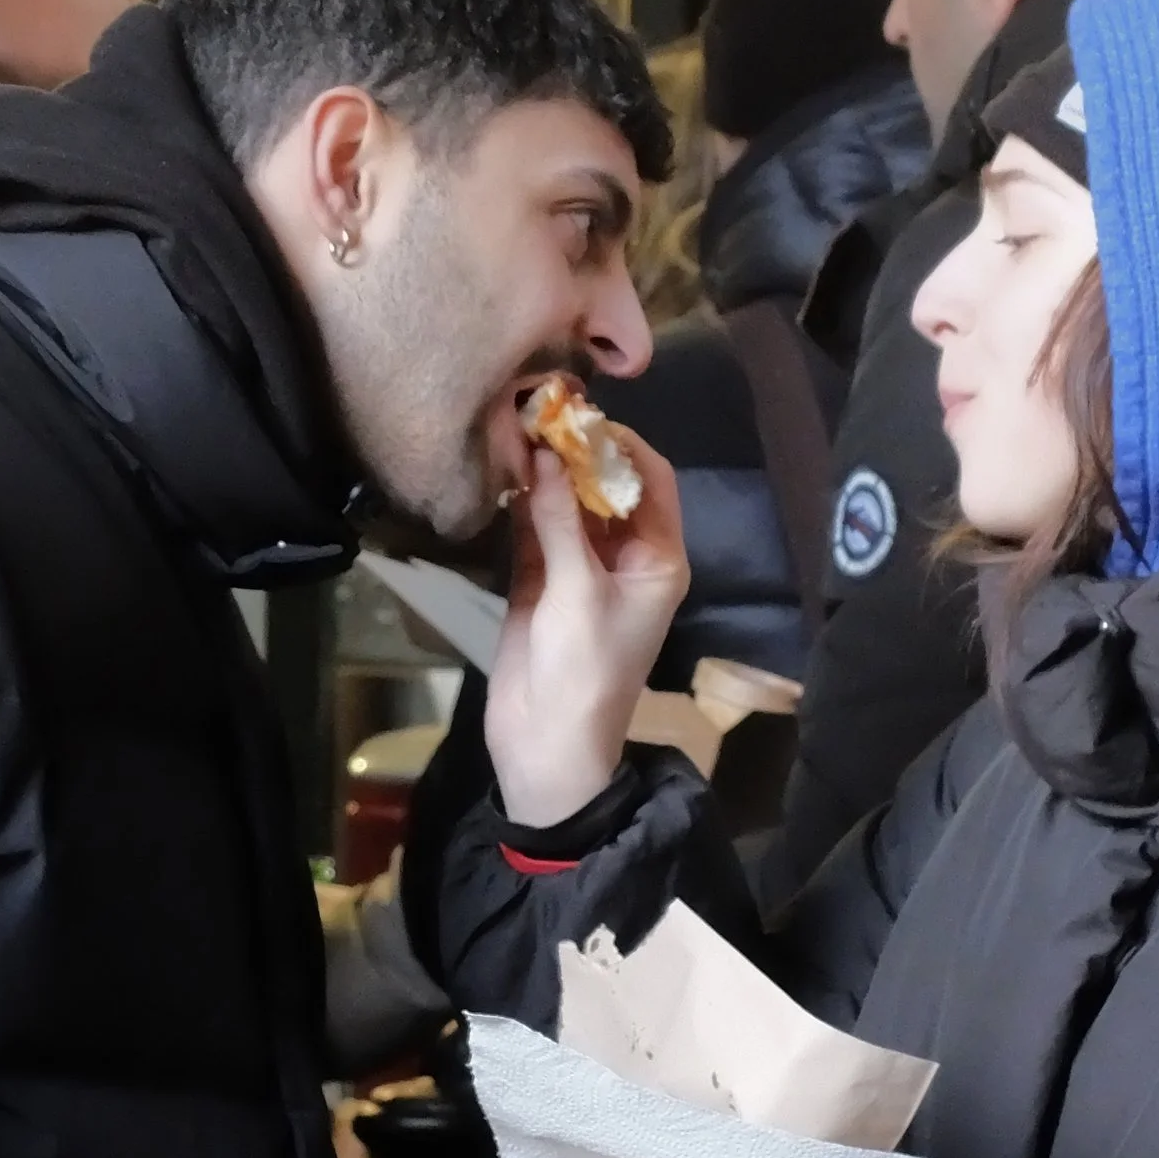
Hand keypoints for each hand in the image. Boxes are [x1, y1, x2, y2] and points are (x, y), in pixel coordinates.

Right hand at [486, 427, 689, 826]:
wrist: (547, 745)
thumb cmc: (583, 671)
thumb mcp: (575, 592)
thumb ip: (560, 521)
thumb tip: (545, 454)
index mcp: (658, 559)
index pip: (652, 481)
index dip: (622, 445)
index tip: (581, 415)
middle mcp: (627, 557)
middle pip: (609, 487)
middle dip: (577, 452)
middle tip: (538, 412)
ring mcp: (583, 568)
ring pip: (569, 505)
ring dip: (546, 473)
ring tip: (514, 429)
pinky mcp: (541, 581)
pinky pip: (537, 528)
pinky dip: (522, 502)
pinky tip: (500, 469)